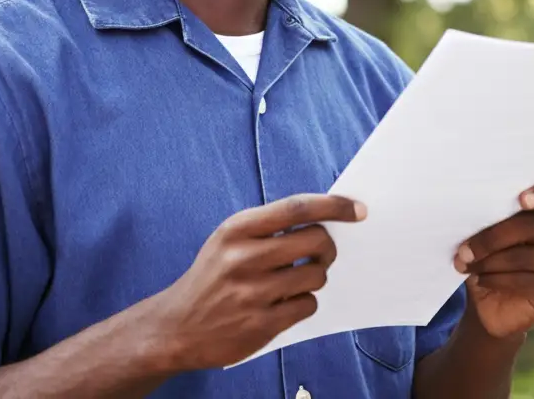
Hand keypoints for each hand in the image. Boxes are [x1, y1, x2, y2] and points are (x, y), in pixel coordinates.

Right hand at [149, 193, 365, 371]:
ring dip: (316, 275)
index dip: (333, 206)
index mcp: (237, 229)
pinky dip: (305, 301)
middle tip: (324, 251)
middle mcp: (244, 258)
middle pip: (315, 240)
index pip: (297, 208)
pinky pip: (307, 305)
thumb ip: (268, 226)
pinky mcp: (261, 325)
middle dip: (328, 246)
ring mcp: (253, 293)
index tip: (358, 209)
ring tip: (298, 279)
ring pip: (316, 274)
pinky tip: (287, 302)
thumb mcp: (228, 238)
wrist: (176, 327)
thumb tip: (322, 218)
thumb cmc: (212, 275)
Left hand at [453, 176, 533, 338]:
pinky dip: (500, 279)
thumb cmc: (486, 250)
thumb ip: (490, 210)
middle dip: (496, 236)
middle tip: (466, 247)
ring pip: (530, 256)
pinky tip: (481, 278)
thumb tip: (470, 203)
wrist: (487, 299)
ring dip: (492, 261)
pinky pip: (531, 282)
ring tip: (467, 264)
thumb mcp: (485, 227)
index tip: (522, 199)